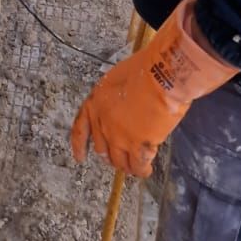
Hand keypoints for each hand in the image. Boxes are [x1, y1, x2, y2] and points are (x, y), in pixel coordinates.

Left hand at [70, 0, 238, 178]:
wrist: (162, 75)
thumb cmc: (144, 70)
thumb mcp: (116, 81)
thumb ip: (112, 100)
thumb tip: (120, 110)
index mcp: (94, 103)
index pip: (80, 129)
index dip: (79, 145)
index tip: (80, 158)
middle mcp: (102, 122)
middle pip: (102, 148)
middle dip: (110, 155)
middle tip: (119, 158)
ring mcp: (118, 136)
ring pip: (118, 161)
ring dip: (126, 165)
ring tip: (134, 167)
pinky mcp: (137, 145)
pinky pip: (137, 165)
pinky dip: (141, 170)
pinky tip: (146, 170)